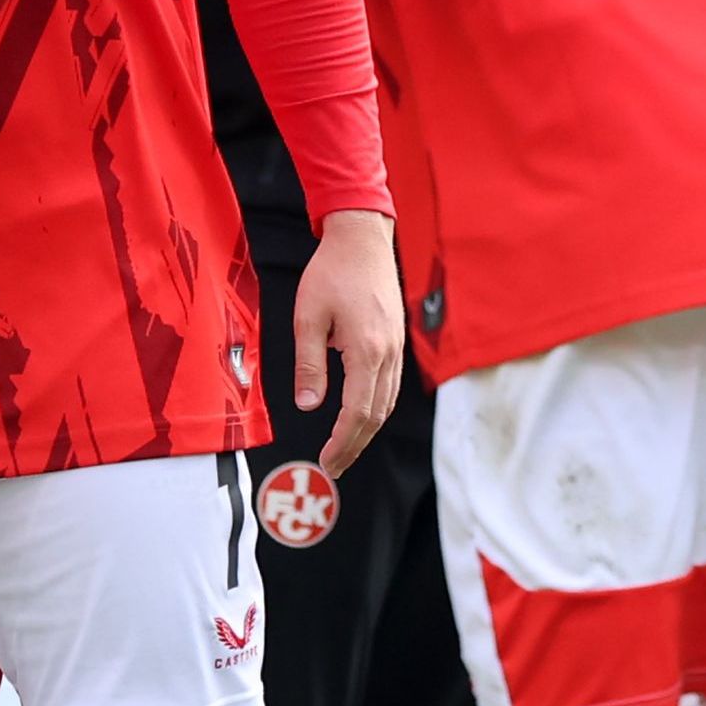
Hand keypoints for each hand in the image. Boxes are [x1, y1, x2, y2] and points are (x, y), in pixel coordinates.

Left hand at [294, 208, 406, 477]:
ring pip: (387, 402)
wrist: (362, 238)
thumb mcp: (308, 317)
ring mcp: (397, 347)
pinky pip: (391, 385)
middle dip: (355, 445)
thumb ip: (309, 364)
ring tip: (346, 448)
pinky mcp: (397, 340)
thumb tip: (308, 404)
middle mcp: (388, 353)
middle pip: (376, 415)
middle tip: (334, 467)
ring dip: (367, 430)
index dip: (342, 441)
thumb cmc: (332, 272)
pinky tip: (361, 415)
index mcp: (366, 350)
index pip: (357, 412)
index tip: (326, 461)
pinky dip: (376, 408)